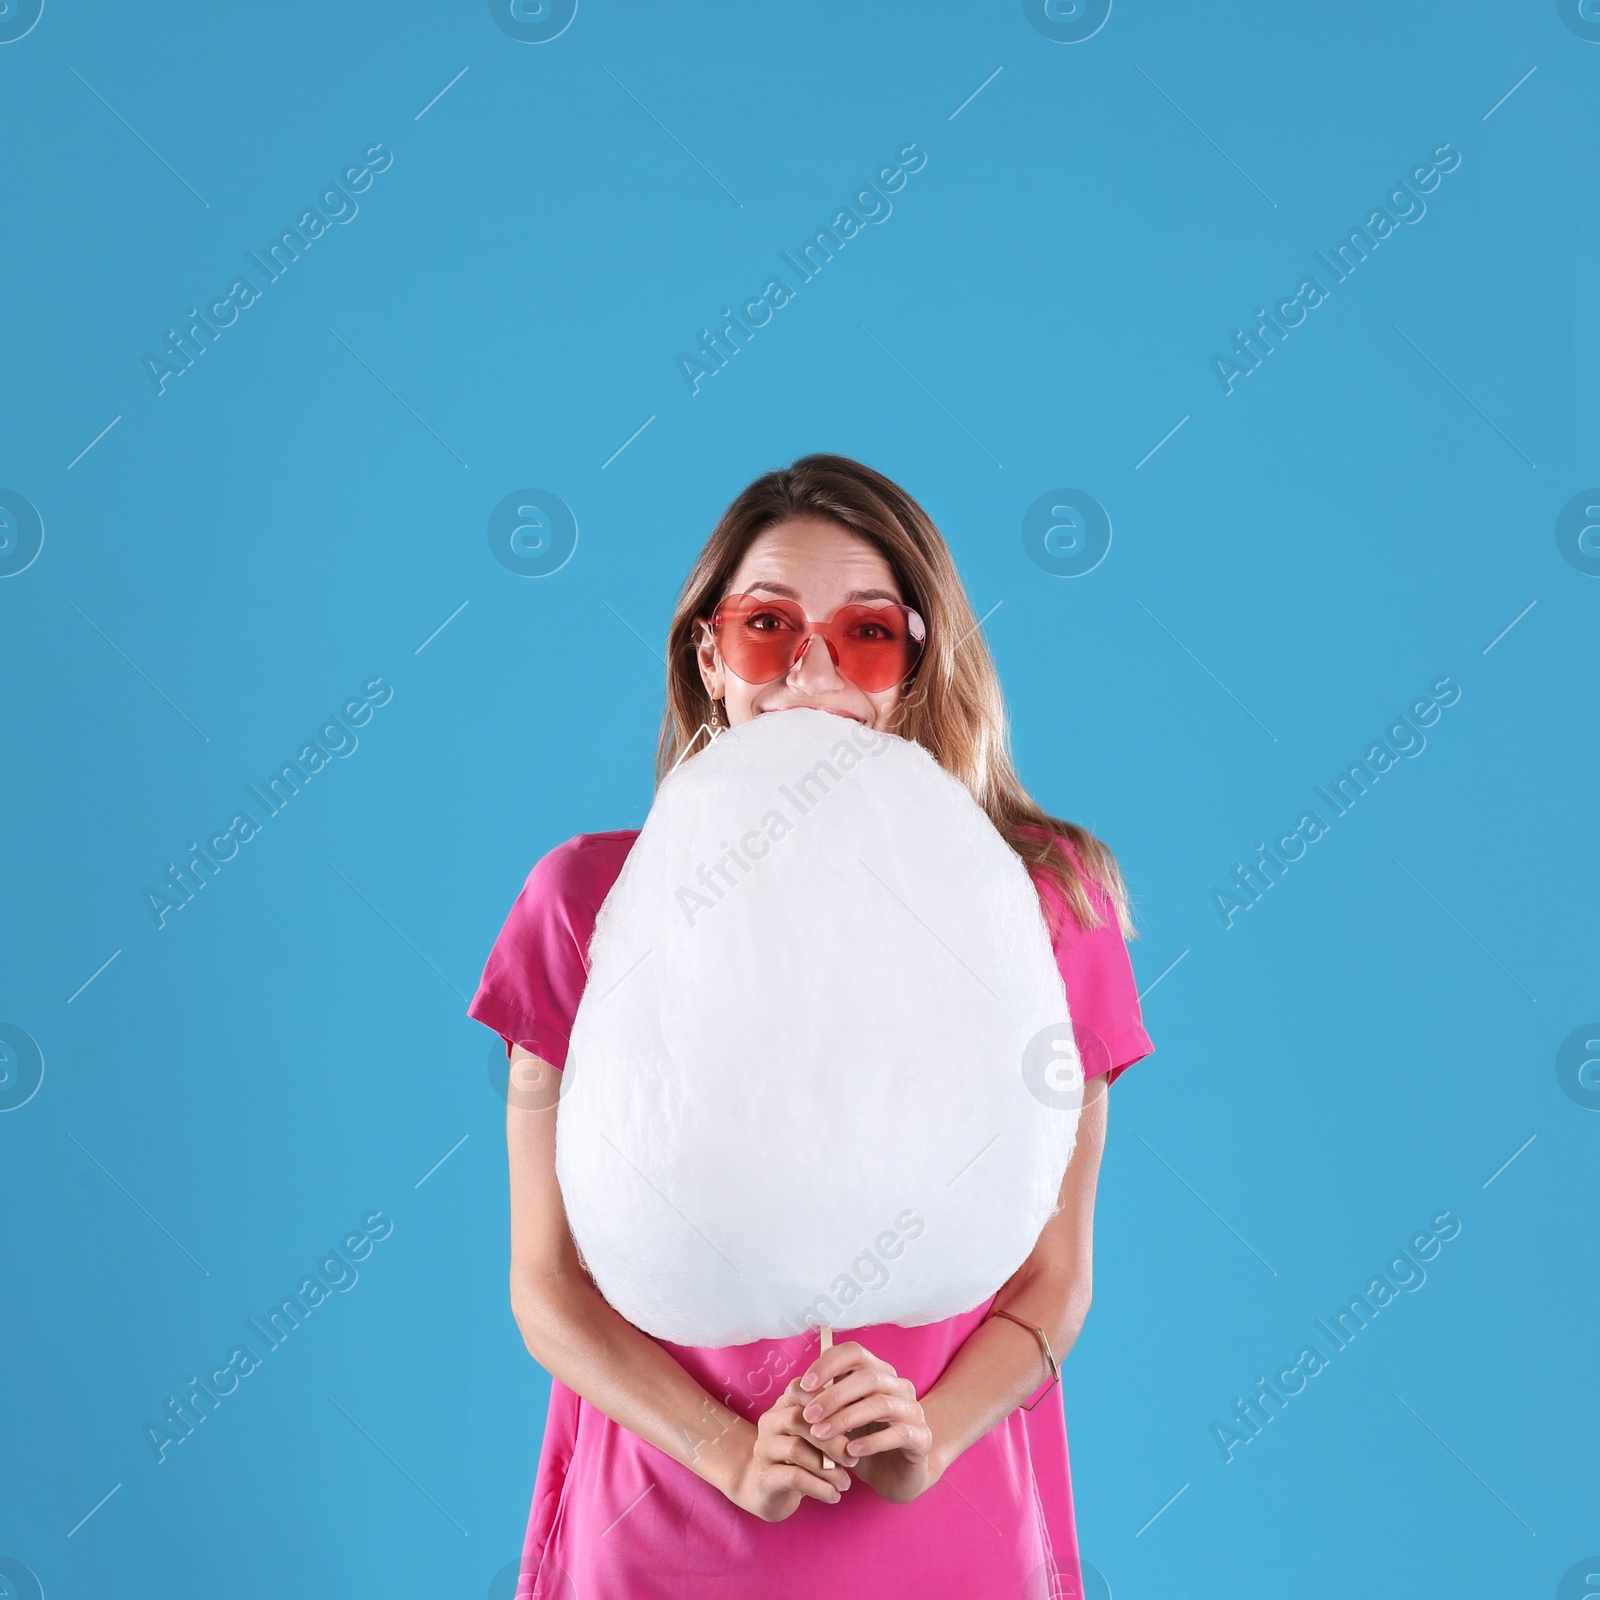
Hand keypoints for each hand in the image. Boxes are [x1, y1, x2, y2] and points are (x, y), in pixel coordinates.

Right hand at [715, 1392, 853, 1521]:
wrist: (764, 1489)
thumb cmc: (799, 1456)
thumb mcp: (813, 1435)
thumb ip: (832, 1421)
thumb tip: (865, 1414)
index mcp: (784, 1404)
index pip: (804, 1389)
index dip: (829, 1403)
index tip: (855, 1421)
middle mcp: (770, 1421)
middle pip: (800, 1419)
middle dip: (832, 1440)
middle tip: (853, 1459)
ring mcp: (764, 1448)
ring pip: (797, 1449)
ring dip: (828, 1468)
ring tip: (845, 1483)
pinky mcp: (764, 1476)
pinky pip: (794, 1477)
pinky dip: (820, 1487)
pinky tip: (834, 1496)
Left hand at [797, 1340, 936, 1503]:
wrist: (896, 1476)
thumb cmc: (862, 1442)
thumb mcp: (838, 1422)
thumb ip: (821, 1404)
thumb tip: (792, 1389)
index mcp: (878, 1373)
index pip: (854, 1352)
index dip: (828, 1364)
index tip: (804, 1385)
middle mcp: (898, 1385)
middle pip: (867, 1377)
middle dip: (833, 1395)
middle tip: (808, 1415)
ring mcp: (913, 1410)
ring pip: (881, 1404)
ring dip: (847, 1418)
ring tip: (821, 1435)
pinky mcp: (922, 1437)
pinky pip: (898, 1433)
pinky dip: (871, 1442)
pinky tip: (850, 1452)